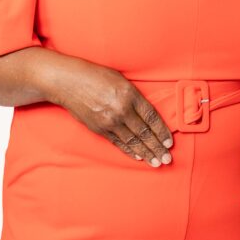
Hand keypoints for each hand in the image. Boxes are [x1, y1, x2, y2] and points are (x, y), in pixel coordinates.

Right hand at [53, 58, 173, 167]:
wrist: (69, 82)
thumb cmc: (97, 76)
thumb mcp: (122, 80)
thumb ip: (135, 98)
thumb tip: (149, 116)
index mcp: (130, 95)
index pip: (152, 117)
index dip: (162, 132)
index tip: (170, 142)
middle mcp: (121, 110)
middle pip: (144, 132)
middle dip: (157, 147)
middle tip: (167, 159)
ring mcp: (109, 121)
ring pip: (132, 141)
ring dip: (146, 153)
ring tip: (156, 162)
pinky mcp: (99, 129)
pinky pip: (118, 142)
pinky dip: (129, 150)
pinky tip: (138, 156)